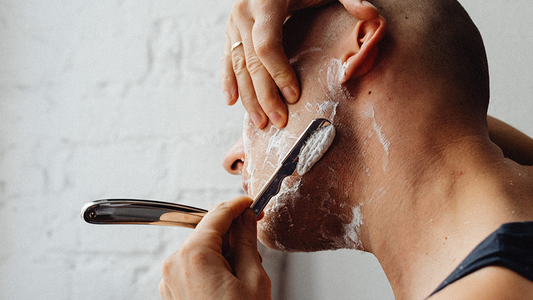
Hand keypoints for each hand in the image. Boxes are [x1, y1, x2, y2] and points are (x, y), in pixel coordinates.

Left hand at [159, 196, 270, 299]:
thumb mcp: (253, 278)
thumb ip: (246, 241)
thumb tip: (245, 218)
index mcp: (195, 256)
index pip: (217, 215)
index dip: (238, 206)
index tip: (251, 203)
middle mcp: (175, 265)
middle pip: (207, 232)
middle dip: (231, 231)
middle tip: (253, 233)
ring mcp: (170, 280)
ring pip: (201, 249)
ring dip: (222, 250)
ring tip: (244, 270)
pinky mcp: (173, 292)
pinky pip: (193, 266)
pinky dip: (211, 265)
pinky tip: (230, 278)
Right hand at [221, 0, 378, 128]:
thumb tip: (370, 16)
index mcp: (267, 2)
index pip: (267, 45)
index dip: (278, 73)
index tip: (293, 96)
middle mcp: (244, 12)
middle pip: (250, 62)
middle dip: (264, 95)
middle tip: (279, 121)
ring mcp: (233, 22)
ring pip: (237, 65)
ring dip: (247, 97)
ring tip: (260, 123)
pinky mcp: (230, 30)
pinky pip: (227, 59)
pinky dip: (228, 81)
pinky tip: (231, 101)